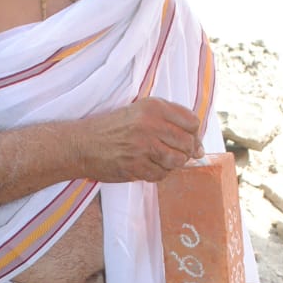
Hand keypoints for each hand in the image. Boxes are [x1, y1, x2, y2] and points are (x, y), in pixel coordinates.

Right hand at [73, 98, 201, 182]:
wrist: (83, 144)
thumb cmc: (112, 128)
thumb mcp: (139, 111)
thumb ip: (168, 120)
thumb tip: (199, 146)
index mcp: (153, 107)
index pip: (192, 122)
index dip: (194, 134)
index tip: (189, 140)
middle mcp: (150, 125)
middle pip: (188, 143)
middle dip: (187, 152)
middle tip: (176, 154)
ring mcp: (143, 147)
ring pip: (177, 161)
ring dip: (172, 164)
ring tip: (160, 159)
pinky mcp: (136, 166)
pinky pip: (161, 174)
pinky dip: (158, 173)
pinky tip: (147, 166)